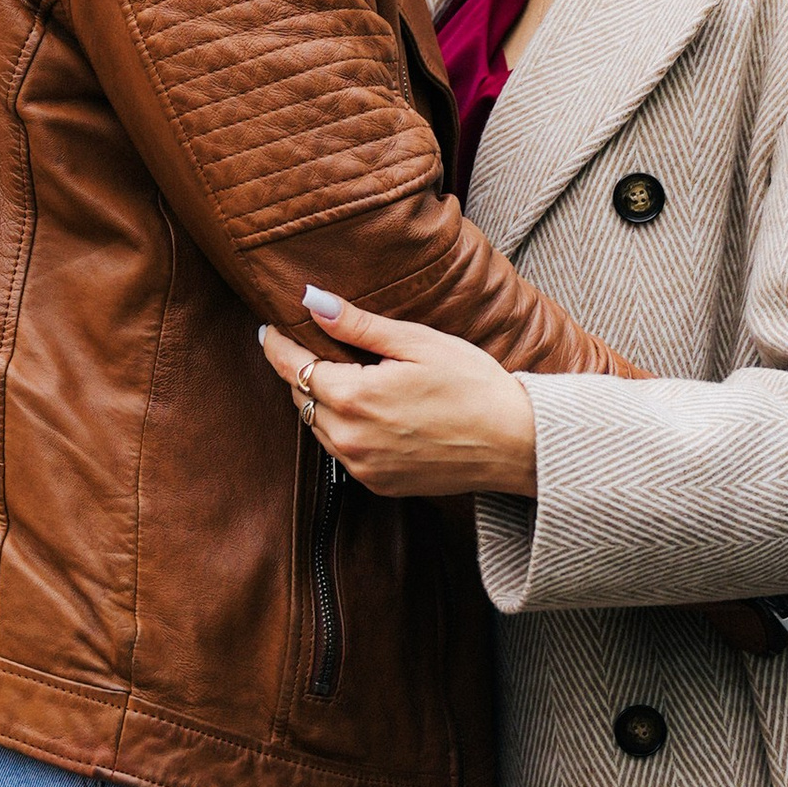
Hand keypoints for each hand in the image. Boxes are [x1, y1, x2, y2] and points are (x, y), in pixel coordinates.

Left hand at [258, 290, 538, 504]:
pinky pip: (342, 452)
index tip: (270, 328)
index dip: (277, 345)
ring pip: (318, 427)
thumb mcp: (417, 342)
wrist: (517, 444)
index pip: (292, 368)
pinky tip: (369, 410)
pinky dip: (343, 428)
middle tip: (313, 344)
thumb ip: (358, 326)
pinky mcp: (379, 484)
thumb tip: (313, 302)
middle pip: (302, 397)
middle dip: (301, 370)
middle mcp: (351, 439)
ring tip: (344, 374)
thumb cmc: (474, 384)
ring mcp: (363, 467)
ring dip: (321, 401)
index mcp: (355, 398)